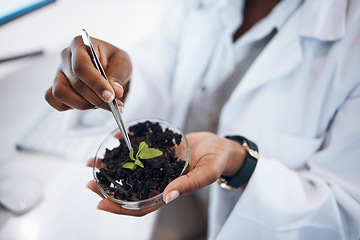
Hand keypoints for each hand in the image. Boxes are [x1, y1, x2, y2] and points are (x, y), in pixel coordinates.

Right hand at [45, 36, 131, 110]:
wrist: (109, 66)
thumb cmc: (114, 60)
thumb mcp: (123, 63)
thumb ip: (118, 76)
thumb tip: (116, 92)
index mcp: (80, 44)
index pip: (82, 66)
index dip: (96, 84)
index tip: (110, 96)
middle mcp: (66, 57)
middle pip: (75, 83)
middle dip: (96, 99)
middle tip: (113, 105)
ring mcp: (59, 72)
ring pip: (61, 93)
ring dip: (83, 104)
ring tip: (101, 103)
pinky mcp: (56, 86)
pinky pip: (55, 101)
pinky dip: (71, 107)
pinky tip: (88, 104)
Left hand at [85, 132, 246, 216]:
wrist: (220, 145)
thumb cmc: (217, 161)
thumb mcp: (207, 172)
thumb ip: (189, 184)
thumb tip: (168, 196)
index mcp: (168, 191)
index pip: (140, 205)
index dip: (120, 208)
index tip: (100, 204)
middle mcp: (158, 180)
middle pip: (129, 188)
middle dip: (108, 187)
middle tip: (89, 182)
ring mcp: (157, 165)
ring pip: (130, 170)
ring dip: (111, 168)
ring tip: (93, 162)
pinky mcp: (157, 151)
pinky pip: (138, 151)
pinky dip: (125, 148)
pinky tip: (113, 141)